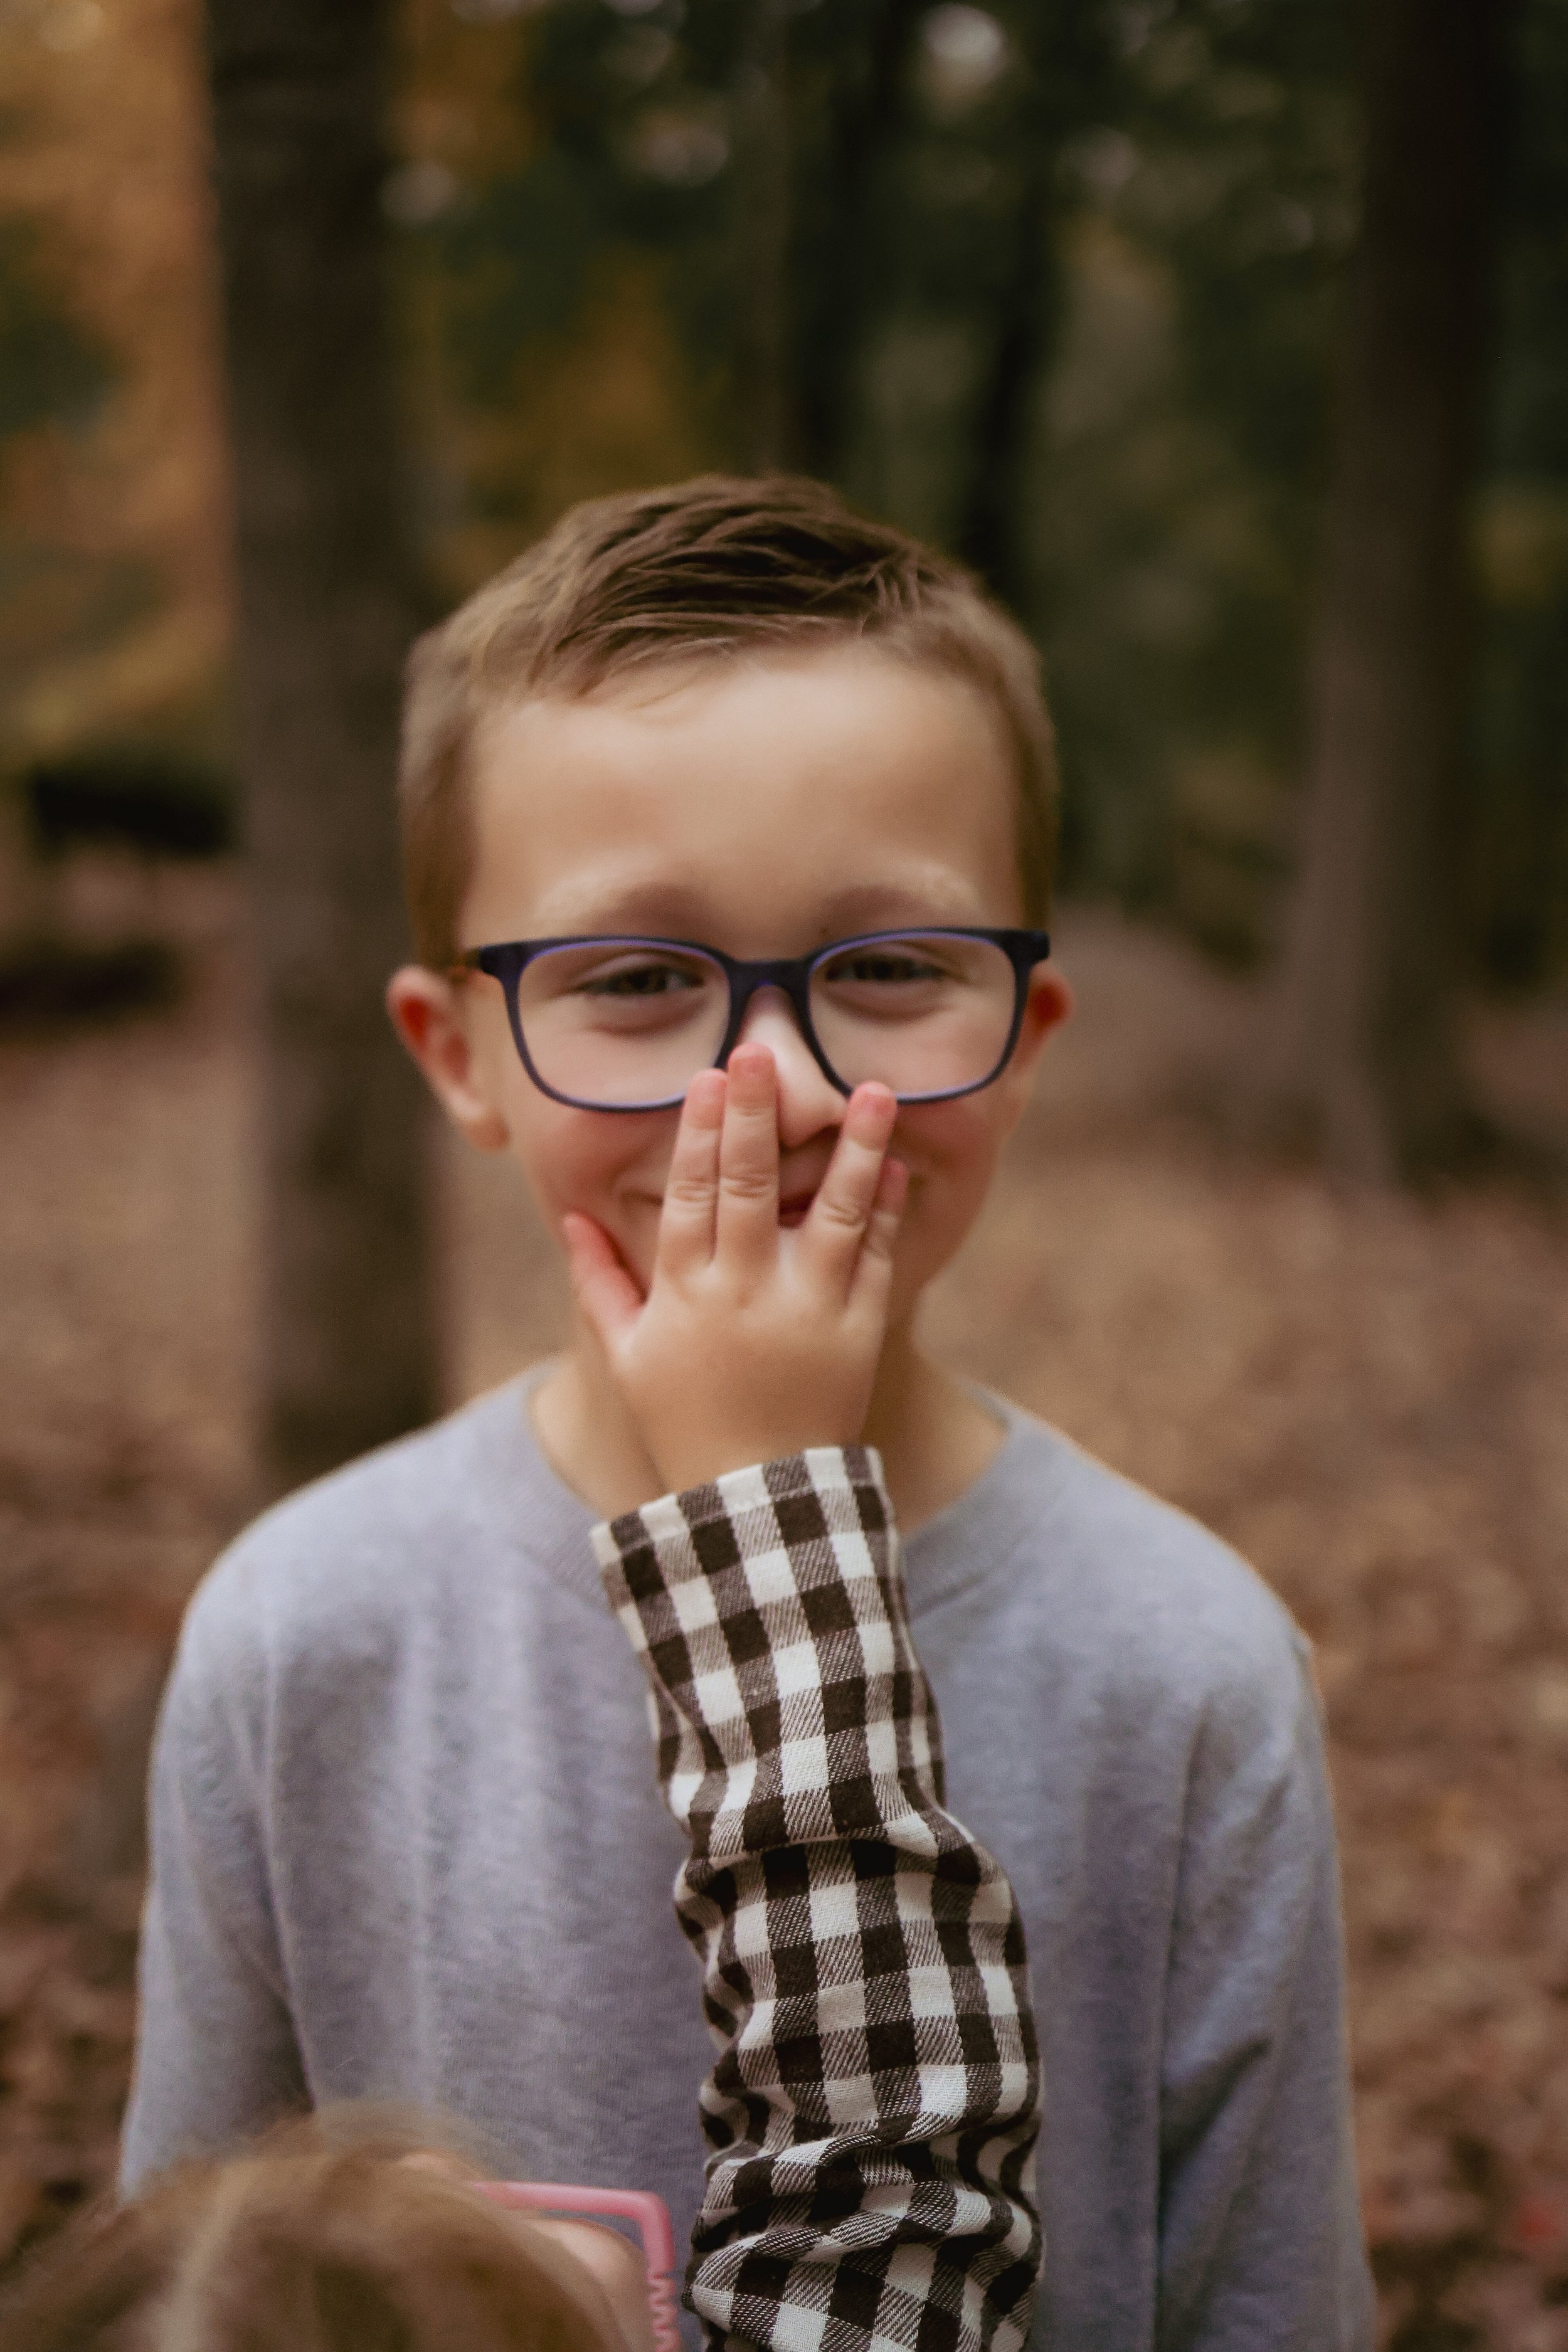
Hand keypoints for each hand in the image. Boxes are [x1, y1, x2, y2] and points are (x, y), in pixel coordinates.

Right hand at [562, 1044, 905, 1493]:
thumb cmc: (684, 1423)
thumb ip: (599, 1283)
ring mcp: (808, 1310)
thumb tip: (571, 1219)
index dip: (700, 1132)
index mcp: (685, 1293)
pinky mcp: (858, 1331)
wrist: (758, 1502)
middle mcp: (746, 1293)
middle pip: (752, 1187)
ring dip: (853, 1147)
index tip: (709, 1076)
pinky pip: (876, 1258)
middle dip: (757, 1116)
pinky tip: (893, 1161)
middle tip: (764, 1054)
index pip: (690, 1194)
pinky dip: (885, 1208)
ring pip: (833, 1212)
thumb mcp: (627, 1357)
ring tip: (871, 1089)